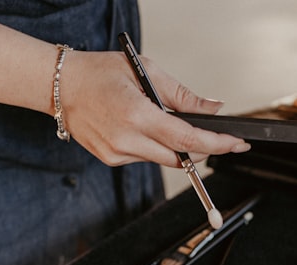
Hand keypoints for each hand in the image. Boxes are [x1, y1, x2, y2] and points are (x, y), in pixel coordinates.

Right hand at [60, 50, 250, 167]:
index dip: (216, 144)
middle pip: (179, 157)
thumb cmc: (99, 73)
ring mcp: (116, 154)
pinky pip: (144, 158)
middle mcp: (126, 140)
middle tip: (220, 138)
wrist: (61, 86)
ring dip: (175, 146)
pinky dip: (153, 146)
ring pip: (162, 159)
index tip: (235, 144)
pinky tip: (140, 127)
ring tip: (165, 121)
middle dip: (202, 149)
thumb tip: (212, 109)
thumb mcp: (146, 72)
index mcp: (136, 116)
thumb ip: (183, 96)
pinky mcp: (111, 159)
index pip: (187, 140)